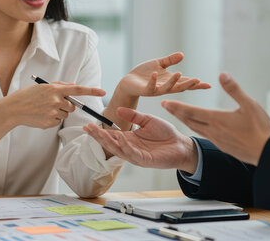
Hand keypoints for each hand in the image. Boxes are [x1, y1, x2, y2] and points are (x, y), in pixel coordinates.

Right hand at [0, 83, 105, 128]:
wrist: (13, 109)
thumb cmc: (28, 95)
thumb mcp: (43, 86)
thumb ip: (60, 86)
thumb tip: (74, 86)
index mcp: (55, 89)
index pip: (77, 89)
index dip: (91, 91)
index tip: (103, 92)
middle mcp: (55, 100)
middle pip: (72, 106)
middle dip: (67, 105)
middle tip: (53, 103)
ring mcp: (52, 112)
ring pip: (65, 114)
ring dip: (59, 112)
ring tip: (44, 109)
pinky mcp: (49, 123)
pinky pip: (58, 122)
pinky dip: (52, 120)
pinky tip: (41, 116)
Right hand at [83, 107, 198, 172]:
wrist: (181, 144)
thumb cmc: (165, 133)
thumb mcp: (147, 120)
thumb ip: (134, 116)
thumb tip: (119, 109)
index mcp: (130, 138)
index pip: (111, 135)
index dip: (99, 131)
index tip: (88, 124)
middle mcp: (130, 148)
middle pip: (111, 143)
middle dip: (99, 136)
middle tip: (88, 128)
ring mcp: (137, 155)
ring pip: (119, 150)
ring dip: (109, 142)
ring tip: (99, 133)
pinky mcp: (145, 161)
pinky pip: (133, 154)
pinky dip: (125, 146)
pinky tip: (120, 139)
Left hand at [117, 52, 210, 97]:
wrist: (128, 82)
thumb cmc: (144, 74)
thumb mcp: (159, 64)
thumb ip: (170, 60)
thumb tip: (182, 54)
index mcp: (170, 81)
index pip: (186, 82)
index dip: (197, 84)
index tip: (209, 85)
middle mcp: (165, 87)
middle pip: (180, 87)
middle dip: (189, 85)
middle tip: (199, 81)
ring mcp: (156, 90)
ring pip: (167, 88)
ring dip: (173, 81)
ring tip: (179, 73)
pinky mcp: (145, 90)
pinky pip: (150, 86)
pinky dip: (153, 80)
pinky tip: (155, 74)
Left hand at [162, 73, 269, 165]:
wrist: (266, 153)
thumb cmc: (259, 128)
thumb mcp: (249, 104)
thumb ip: (233, 89)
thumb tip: (222, 74)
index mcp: (217, 119)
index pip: (191, 111)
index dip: (176, 106)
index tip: (164, 102)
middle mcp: (213, 131)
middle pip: (189, 120)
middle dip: (176, 112)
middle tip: (165, 106)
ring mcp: (217, 140)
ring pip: (196, 129)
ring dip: (185, 121)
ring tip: (178, 115)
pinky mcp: (223, 146)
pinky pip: (205, 135)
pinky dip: (197, 128)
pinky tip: (199, 127)